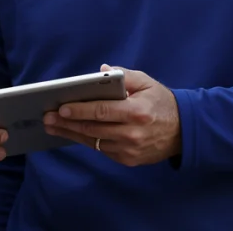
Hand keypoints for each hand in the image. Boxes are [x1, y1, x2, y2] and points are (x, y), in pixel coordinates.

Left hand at [43, 64, 180, 166]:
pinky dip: (87, 141)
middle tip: (47, 118)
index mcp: (137, 112)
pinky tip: (72, 133)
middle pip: (93, 129)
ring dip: (71, 134)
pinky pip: (102, 149)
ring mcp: (130, 149)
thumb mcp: (147, 82)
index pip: (102, 111)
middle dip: (67, 123)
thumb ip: (124, 75)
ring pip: (94, 142)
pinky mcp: (129, 160)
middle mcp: (133, 133)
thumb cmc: (161, 102)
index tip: (61, 108)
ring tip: (53, 126)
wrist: (184, 131)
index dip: (80, 110)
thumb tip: (101, 72)